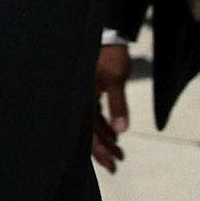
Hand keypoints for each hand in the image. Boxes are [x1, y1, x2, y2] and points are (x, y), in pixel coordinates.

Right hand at [91, 44, 130, 171]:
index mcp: (79, 97)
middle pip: (87, 133)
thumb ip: (117, 104)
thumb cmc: (108, 54)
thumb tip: (121, 130)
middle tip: (116, 165)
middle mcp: (77, 99)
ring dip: (105, 139)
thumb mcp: (115, 79)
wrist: (106, 34)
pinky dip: (105, 126)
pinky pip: (95, 115)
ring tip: (120, 153)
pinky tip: (116, 136)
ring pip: (91, 126)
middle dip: (102, 150)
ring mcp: (83, 96)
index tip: (111, 165)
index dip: (98, 150)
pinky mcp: (89, 93)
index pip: (86, 132)